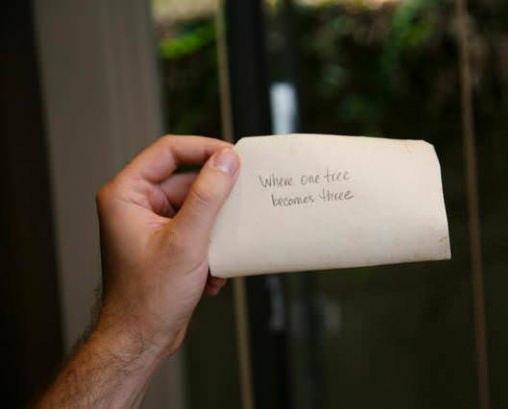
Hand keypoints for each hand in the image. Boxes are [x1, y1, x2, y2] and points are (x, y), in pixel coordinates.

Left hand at [94, 135, 239, 357]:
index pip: (168, 151)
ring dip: (214, 229)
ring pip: (195, 206)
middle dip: (215, 201)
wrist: (141, 339)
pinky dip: (209, 246)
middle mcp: (135, 204)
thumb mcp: (186, 241)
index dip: (203, 148)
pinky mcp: (165, 241)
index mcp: (127, 194)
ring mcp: (150, 223)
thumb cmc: (149, 297)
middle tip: (240, 204)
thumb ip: (208, 195)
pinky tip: (211, 272)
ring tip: (220, 249)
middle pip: (186, 180)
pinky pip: (196, 227)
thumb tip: (226, 160)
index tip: (234, 156)